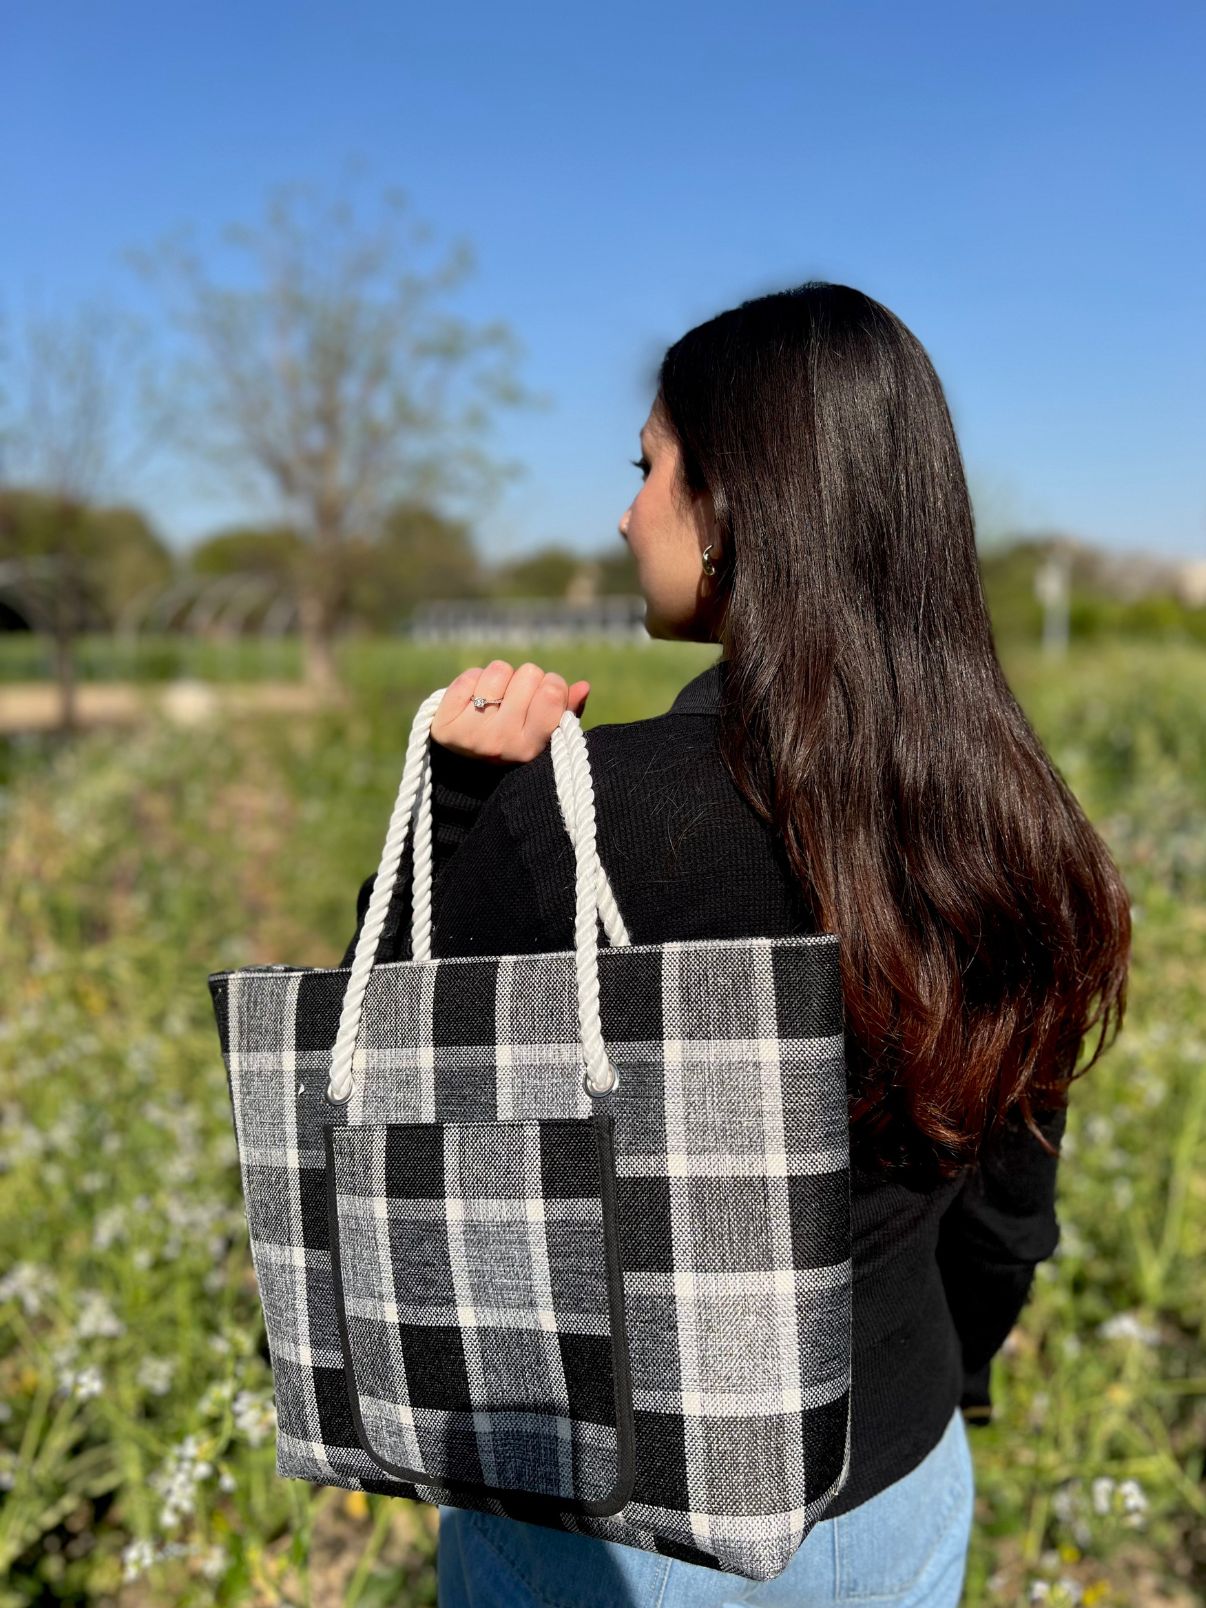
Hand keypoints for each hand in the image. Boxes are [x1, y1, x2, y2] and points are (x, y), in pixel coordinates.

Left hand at [430, 660, 590, 763]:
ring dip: (500, 679)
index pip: (552, 692)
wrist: (465, 769)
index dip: (552, 684)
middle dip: (525, 681)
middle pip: (529, 673)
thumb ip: (566, 713)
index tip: (544, 695)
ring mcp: (472, 734)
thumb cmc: (514, 743)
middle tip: (515, 700)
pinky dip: (474, 681)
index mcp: (531, 748)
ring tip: (495, 700)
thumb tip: (583, 686)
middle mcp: (502, 743)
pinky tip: (473, 701)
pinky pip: (470, 676)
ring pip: (499, 670)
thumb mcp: (543, 735)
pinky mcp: (445, 724)